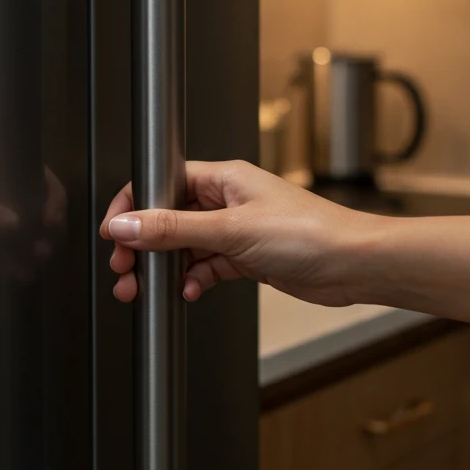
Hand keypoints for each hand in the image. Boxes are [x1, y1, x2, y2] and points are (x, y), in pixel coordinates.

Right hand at [101, 160, 373, 305]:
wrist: (355, 264)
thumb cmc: (310, 233)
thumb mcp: (231, 230)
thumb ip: (173, 229)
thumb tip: (128, 224)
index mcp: (222, 177)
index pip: (161, 183)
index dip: (133, 207)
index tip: (115, 233)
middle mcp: (227, 200)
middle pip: (168, 218)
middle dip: (143, 246)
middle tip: (125, 270)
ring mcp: (237, 229)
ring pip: (185, 246)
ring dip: (164, 267)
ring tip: (145, 289)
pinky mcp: (248, 256)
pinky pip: (207, 265)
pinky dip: (193, 278)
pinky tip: (188, 291)